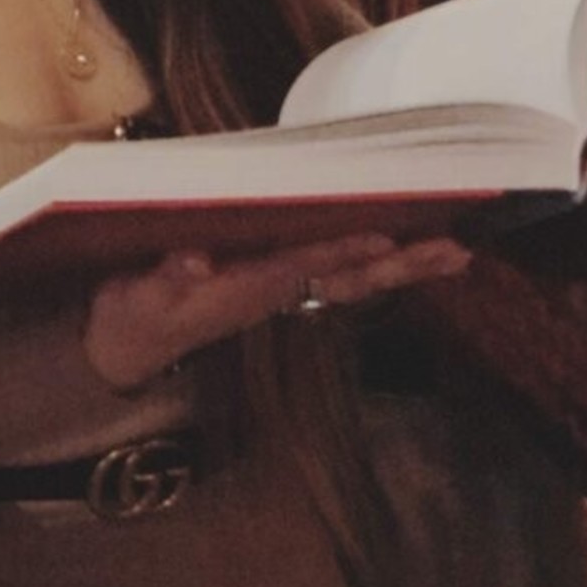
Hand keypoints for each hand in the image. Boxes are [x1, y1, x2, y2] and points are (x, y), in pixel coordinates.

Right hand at [82, 231, 471, 392]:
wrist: (127, 346)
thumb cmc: (134, 315)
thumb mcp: (141, 297)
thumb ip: (166, 277)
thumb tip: (195, 260)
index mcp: (245, 289)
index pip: (303, 266)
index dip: (341, 253)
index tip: (384, 240)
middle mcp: (274, 291)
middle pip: (350, 279)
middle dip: (403, 267)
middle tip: (459, 252)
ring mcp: (279, 291)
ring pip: (352, 278)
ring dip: (404, 266)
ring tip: (456, 252)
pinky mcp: (275, 285)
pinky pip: (338, 272)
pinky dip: (376, 261)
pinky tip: (404, 251)